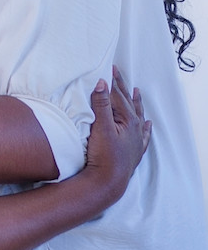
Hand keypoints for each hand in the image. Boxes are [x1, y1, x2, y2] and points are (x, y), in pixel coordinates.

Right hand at [82, 69, 150, 201]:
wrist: (108, 181)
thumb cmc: (104, 155)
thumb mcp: (100, 127)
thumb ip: (102, 104)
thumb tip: (101, 83)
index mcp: (128, 120)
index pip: (119, 96)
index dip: (114, 81)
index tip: (109, 68)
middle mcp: (136, 128)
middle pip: (129, 103)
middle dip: (123, 87)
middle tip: (117, 73)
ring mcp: (136, 140)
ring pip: (138, 116)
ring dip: (136, 103)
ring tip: (137, 92)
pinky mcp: (134, 151)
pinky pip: (144, 135)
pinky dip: (146, 128)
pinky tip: (148, 124)